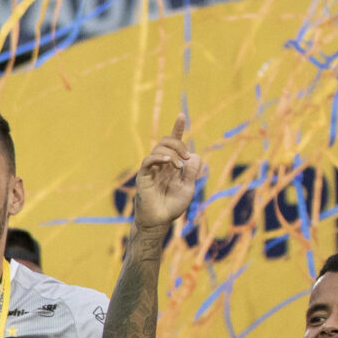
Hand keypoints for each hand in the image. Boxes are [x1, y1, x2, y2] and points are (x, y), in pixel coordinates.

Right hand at [129, 118, 201, 232]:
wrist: (159, 222)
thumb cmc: (172, 207)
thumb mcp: (188, 187)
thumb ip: (192, 171)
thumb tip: (193, 155)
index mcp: (171, 166)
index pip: (173, 143)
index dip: (177, 129)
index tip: (182, 116)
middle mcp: (160, 165)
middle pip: (166, 141)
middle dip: (179, 144)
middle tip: (186, 159)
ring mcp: (151, 170)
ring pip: (159, 148)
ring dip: (172, 152)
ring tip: (179, 166)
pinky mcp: (143, 177)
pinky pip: (148, 160)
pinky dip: (159, 157)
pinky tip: (168, 162)